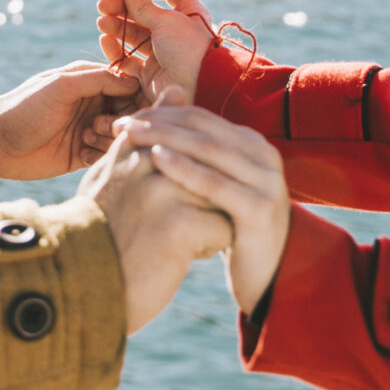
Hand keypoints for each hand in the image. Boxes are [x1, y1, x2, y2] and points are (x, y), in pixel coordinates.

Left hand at [0, 60, 141, 179]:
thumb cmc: (25, 108)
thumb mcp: (61, 86)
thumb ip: (97, 79)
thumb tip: (133, 82)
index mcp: (89, 82)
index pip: (128, 85)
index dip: (135, 96)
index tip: (129, 107)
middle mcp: (93, 104)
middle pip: (129, 113)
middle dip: (121, 121)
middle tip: (98, 125)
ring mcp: (89, 130)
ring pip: (119, 136)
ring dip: (107, 139)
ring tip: (84, 138)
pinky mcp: (83, 154)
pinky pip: (106, 156)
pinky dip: (98, 156)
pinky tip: (79, 155)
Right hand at [81, 134, 233, 333]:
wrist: (78, 282)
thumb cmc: (99, 229)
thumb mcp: (114, 170)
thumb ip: (147, 134)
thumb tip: (175, 90)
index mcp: (134, 144)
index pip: (186, 139)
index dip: (189, 170)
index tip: (169, 194)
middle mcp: (149, 160)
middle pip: (208, 171)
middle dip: (201, 198)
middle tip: (168, 224)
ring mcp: (165, 189)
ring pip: (220, 198)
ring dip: (205, 222)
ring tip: (170, 239)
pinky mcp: (181, 223)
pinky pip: (223, 229)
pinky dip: (206, 248)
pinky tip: (173, 257)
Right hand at [96, 0, 217, 105]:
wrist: (199, 89)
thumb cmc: (188, 49)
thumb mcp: (166, 21)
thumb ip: (143, 5)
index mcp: (188, 12)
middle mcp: (175, 31)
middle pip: (146, 13)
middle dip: (124, 9)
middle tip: (103, 7)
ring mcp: (162, 52)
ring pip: (135, 35)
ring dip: (118, 28)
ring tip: (102, 24)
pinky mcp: (151, 73)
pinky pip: (130, 60)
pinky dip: (117, 50)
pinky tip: (106, 41)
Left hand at [114, 106, 291, 312]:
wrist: (263, 276)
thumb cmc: (226, 229)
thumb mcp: (210, 186)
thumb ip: (190, 155)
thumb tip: (153, 126)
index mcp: (251, 145)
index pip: (200, 117)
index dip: (160, 114)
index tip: (124, 120)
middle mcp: (264, 156)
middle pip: (203, 129)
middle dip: (158, 122)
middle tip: (122, 124)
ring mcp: (266, 181)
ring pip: (209, 150)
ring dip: (166, 138)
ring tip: (132, 136)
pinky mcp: (261, 209)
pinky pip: (216, 184)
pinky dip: (185, 168)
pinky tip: (157, 161)